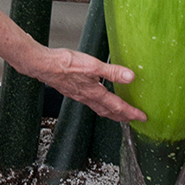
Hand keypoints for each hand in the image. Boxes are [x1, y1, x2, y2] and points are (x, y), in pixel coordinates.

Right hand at [30, 47, 147, 124]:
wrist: (43, 65)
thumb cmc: (64, 64)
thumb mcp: (93, 65)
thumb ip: (112, 72)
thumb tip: (130, 77)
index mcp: (94, 93)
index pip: (117, 106)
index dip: (131, 113)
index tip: (141, 117)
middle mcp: (87, 97)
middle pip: (108, 112)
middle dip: (121, 117)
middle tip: (132, 120)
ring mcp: (78, 95)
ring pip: (98, 108)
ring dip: (110, 112)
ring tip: (117, 112)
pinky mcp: (72, 90)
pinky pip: (89, 102)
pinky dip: (98, 104)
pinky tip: (96, 97)